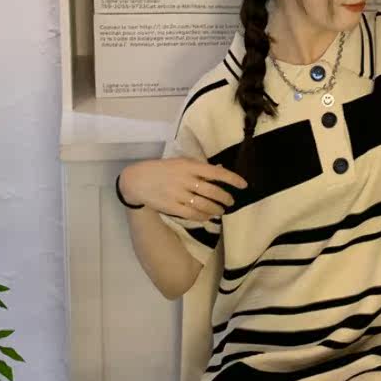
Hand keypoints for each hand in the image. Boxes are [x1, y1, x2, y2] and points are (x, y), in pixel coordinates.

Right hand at [119, 158, 247, 220]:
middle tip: (231, 201)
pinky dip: (204, 216)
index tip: (244, 185)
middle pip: (213, 192)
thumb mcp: (181, 163)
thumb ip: (200, 168)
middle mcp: (186, 180)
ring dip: (217, 209)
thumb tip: (221, 171)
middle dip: (226, 198)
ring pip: (205, 205)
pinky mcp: (172, 207)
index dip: (232, 179)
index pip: (216, 173)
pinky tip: (208, 216)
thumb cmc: (162, 169)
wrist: (137, 180)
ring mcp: (179, 194)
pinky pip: (194, 214)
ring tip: (221, 210)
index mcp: (189, 166)